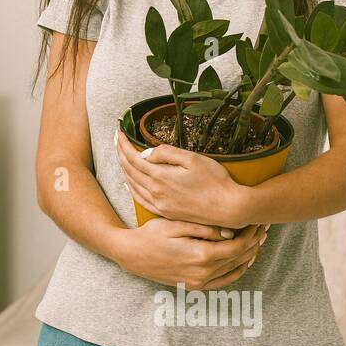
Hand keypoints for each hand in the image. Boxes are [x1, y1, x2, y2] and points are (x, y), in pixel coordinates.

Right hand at [112, 219, 267, 289]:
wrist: (131, 255)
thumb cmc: (151, 234)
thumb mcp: (176, 223)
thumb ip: (205, 228)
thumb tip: (230, 231)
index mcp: (201, 256)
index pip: (238, 245)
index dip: (252, 233)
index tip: (258, 220)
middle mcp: (203, 273)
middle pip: (240, 258)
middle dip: (254, 241)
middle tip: (263, 227)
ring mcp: (199, 282)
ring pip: (235, 270)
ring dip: (249, 255)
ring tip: (257, 240)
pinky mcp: (194, 286)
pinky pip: (224, 282)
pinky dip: (237, 271)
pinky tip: (243, 260)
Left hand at [117, 129, 247, 228]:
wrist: (229, 208)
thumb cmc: (216, 181)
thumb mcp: (192, 159)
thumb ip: (166, 153)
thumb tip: (144, 153)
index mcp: (161, 176)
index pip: (134, 158)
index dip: (124, 144)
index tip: (119, 132)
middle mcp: (156, 192)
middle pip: (130, 170)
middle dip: (120, 153)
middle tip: (116, 140)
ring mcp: (160, 204)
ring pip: (133, 185)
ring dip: (124, 170)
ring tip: (120, 156)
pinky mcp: (166, 213)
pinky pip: (141, 200)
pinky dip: (131, 190)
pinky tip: (128, 184)